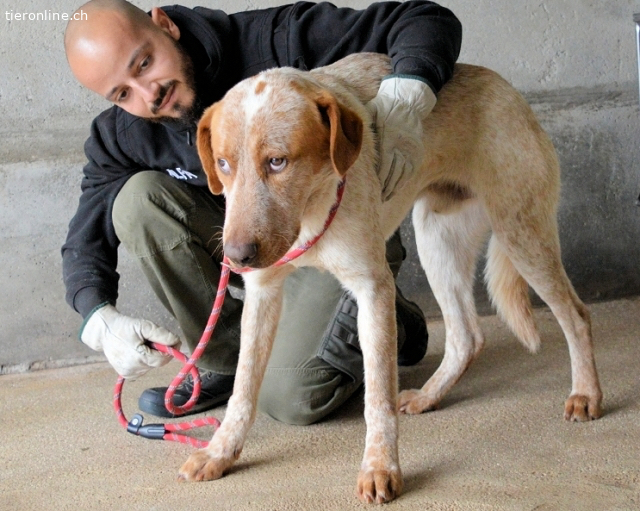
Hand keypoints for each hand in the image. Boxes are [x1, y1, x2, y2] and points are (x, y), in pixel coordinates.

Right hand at [80, 304, 180, 378]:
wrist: (104, 332)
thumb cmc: (124, 327)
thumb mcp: (144, 326)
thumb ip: (162, 335)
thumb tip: (177, 343)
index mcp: (139, 358)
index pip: (164, 358)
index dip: (170, 350)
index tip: (171, 340)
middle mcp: (134, 369)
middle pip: (158, 362)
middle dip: (160, 351)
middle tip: (151, 339)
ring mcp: (129, 373)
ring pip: (151, 366)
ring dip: (152, 355)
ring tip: (140, 344)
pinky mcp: (126, 375)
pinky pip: (144, 368)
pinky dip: (144, 360)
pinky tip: (135, 352)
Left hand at [367, 75, 436, 200]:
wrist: (408, 99)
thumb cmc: (383, 107)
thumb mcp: (369, 116)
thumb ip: (359, 133)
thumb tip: (342, 147)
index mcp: (388, 138)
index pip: (382, 166)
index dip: (374, 181)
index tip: (366, 191)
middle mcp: (401, 146)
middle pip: (391, 175)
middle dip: (381, 189)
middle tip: (371, 200)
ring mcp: (411, 151)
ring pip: (401, 177)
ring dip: (390, 189)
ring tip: (381, 198)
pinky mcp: (417, 153)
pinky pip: (408, 174)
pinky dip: (400, 184)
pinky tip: (391, 191)